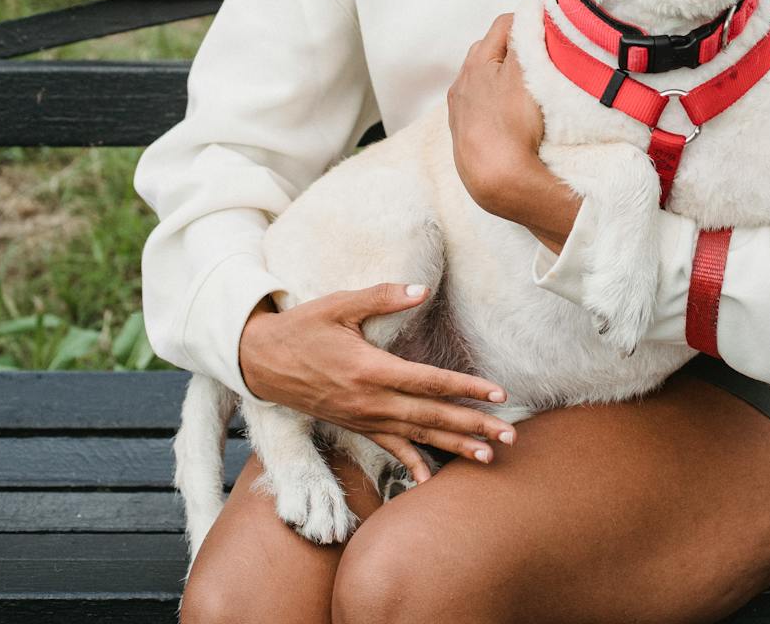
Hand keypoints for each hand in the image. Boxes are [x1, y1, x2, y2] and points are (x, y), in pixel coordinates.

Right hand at [237, 283, 517, 484]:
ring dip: (454, 447)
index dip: (465, 388)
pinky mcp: (354, 425)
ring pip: (417, 436)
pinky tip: (430, 479)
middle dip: (473, 427)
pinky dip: (411, 462)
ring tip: (488, 458)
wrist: (260, 361)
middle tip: (509, 437)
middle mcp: (370, 400)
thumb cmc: (302, 327)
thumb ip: (382, 296)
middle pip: (431, 416)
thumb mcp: (338, 305)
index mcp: (370, 369)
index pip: (429, 382)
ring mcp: (362, 417)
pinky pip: (388, 448)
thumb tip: (421, 289)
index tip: (498, 395)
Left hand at [447, 13, 572, 239]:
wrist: (496, 179)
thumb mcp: (524, 72)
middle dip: (516, 49)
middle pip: (491, 51)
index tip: (551, 30)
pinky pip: (483, 108)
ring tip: (531, 88)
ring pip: (486, 81)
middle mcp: (461, 83)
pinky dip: (499, 104)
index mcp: (475, 62)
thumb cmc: (511, 122)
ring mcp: (461, 112)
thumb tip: (530, 10)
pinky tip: (514, 116)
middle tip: (544, 57)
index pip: (504, 24)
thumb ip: (526, 37)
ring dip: (505, 78)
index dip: (529, 22)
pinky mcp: (466, 136)